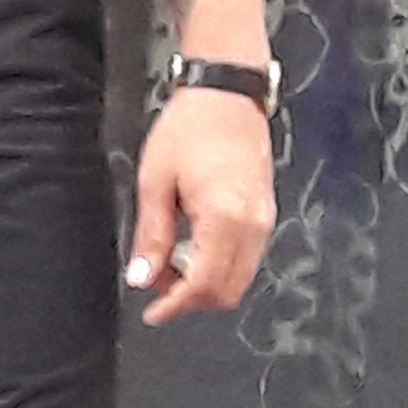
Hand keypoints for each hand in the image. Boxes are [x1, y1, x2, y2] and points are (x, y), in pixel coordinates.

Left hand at [124, 88, 274, 325]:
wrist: (226, 93)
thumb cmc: (191, 127)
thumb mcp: (155, 181)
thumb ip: (152, 236)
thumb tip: (142, 278)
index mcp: (225, 218)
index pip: (205, 286)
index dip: (176, 306)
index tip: (153, 313)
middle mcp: (253, 225)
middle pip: (228, 291)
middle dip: (191, 298)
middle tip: (156, 282)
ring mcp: (264, 220)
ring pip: (239, 278)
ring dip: (204, 283)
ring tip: (170, 261)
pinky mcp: (265, 212)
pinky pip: (246, 257)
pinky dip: (218, 265)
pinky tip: (192, 246)